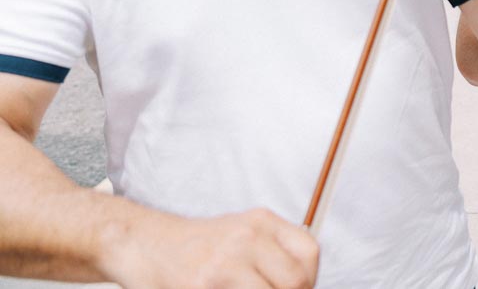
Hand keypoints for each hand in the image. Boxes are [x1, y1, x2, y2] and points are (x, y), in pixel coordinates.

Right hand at [106, 208, 317, 288]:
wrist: (142, 243)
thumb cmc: (196, 246)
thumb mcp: (241, 232)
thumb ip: (273, 252)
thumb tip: (303, 284)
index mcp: (261, 222)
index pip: (309, 253)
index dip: (309, 280)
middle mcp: (246, 238)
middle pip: (294, 281)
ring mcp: (223, 264)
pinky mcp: (199, 286)